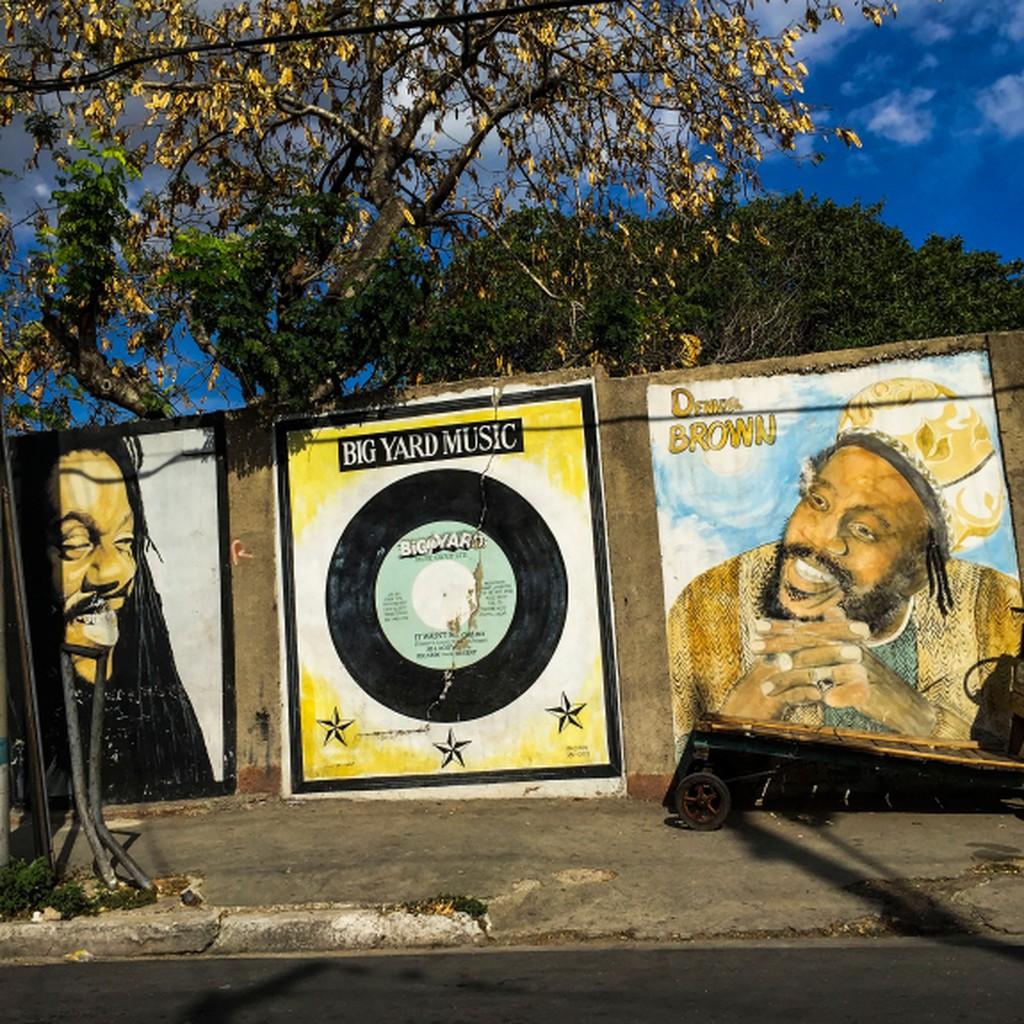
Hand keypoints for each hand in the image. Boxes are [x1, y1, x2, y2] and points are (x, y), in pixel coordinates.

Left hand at [722, 609, 937, 735]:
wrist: (908, 708)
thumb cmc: (878, 682)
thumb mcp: (858, 655)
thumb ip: (840, 633)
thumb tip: (832, 608)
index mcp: (845, 640)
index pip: (809, 630)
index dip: (783, 627)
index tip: (756, 624)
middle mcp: (851, 648)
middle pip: (809, 644)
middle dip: (778, 646)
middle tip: (752, 646)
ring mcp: (859, 669)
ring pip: (817, 671)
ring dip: (789, 679)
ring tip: (765, 687)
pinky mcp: (866, 691)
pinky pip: (837, 694)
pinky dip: (822, 698)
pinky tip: (804, 702)